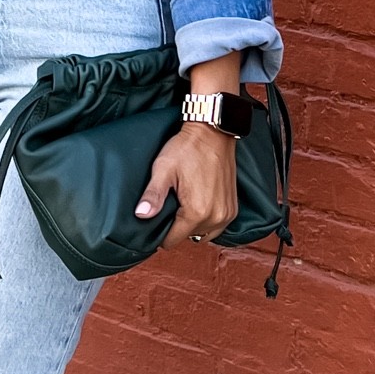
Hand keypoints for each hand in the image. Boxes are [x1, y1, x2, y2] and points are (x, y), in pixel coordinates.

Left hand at [135, 124, 237, 249]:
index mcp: (197, 212)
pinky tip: (196, 207)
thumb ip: (153, 195)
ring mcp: (227, 213)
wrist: (213, 133)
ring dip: (192, 226)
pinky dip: (206, 221)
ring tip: (182, 208)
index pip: (173, 240)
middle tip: (169, 208)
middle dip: (177, 228)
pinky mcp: (233, 207)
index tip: (156, 220)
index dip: (161, 234)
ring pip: (204, 233)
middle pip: (189, 237)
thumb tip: (141, 215)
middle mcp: (216, 217)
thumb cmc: (187, 149)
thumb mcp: (163, 170)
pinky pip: (218, 226)